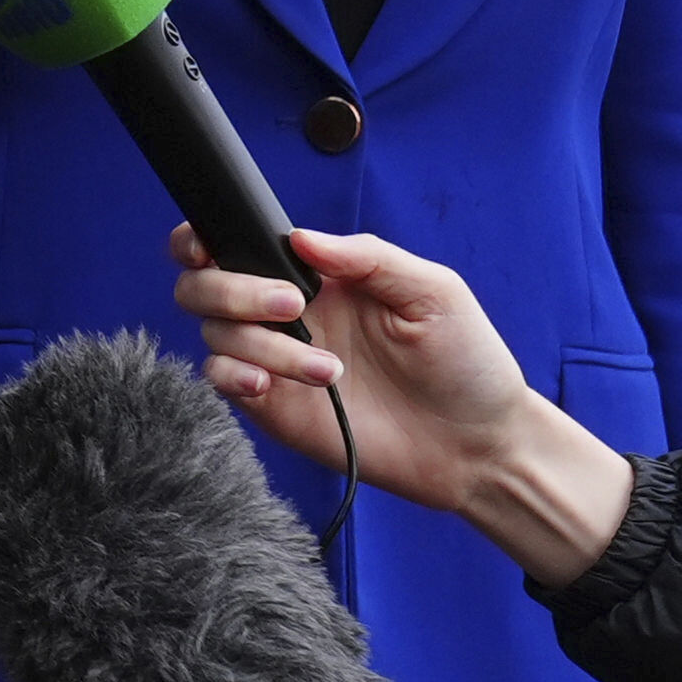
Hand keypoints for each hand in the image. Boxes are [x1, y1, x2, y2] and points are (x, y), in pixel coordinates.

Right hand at [171, 224, 634, 588]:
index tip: (213, 246)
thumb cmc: (465, 363)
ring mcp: (275, 359)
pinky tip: (270, 384)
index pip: (236, 243)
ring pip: (215, 332)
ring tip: (327, 369)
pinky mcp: (274, 406)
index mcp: (317, 276)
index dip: (203, 238)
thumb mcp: (433, 292)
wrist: (478, 444)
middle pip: (203, 285)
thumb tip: (300, 237)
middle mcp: (286, 313)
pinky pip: (220, 379)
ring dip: (262, 343)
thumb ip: (367, 257)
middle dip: (233, 290)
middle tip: (293, 306)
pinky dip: (233, 374)